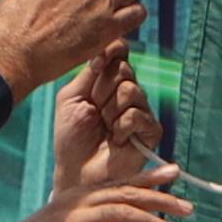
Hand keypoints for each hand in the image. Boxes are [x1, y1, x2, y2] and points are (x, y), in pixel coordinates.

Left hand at [51, 52, 164, 207]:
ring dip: (109, 111)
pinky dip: (121, 127)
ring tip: (104, 128)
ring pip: (131, 90)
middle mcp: (128, 93)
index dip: (110, 52)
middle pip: (124, 69)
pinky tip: (115, 140)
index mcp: (109, 82)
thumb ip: (88, 72)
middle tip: (94, 111)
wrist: (76, 173)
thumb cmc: (70, 138)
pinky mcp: (151, 131)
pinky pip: (137, 114)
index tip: (95, 65)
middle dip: (101, 91)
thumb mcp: (71, 98)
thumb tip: (108, 48)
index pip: (119, 52)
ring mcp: (142, 111)